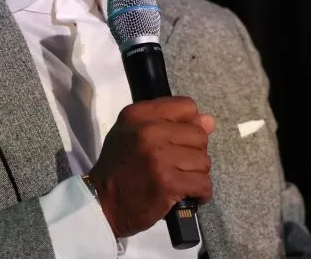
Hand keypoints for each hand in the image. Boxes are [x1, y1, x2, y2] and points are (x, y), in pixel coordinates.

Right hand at [88, 96, 215, 237]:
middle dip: (194, 153)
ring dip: (196, 175)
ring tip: (179, 181)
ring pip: (203, 161)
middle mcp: (149, 131)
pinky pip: (203, 184)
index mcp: (140, 114)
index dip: (189, 124)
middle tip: (177, 166)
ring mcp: (159, 157)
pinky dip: (200, 193)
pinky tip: (187, 195)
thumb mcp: (134, 134)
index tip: (180, 140)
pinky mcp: (168, 183)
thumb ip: (170, 123)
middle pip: (199, 135)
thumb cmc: (119, 167)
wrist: (102, 203)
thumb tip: (209, 121)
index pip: (187, 107)